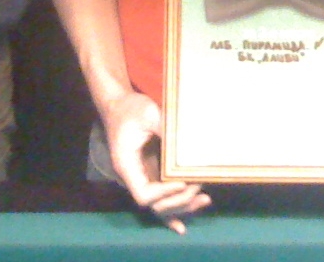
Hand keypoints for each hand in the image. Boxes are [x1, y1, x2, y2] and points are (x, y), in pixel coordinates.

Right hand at [100, 91, 210, 233]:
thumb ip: (166, 129)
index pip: (144, 194)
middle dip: (179, 201)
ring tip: (204, 199)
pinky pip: (162, 198)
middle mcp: (133, 178)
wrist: (119, 106)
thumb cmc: (130, 109)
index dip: (164, 194)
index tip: (182, 182)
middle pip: (155, 205)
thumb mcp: (148, 114)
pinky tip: (188, 217)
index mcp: (127, 165)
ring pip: (161, 206)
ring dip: (183, 207)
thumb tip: (191, 142)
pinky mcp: (151, 175)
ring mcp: (143, 178)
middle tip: (198, 185)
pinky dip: (176, 208)